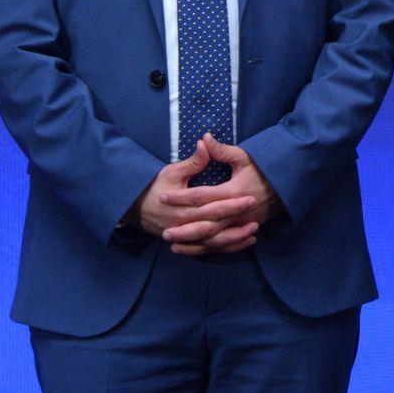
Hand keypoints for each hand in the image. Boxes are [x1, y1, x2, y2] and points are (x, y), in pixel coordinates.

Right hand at [132, 139, 252, 238]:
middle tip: (258, 215)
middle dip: (237, 220)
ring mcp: (186, 236)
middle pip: (215, 225)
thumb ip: (193, 162)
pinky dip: (227, 248)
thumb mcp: (173, 171)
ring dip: (234, 239)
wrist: (135, 207)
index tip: (250, 196)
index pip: (211, 206)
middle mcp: (184, 224)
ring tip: (254, 232)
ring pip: (213, 242)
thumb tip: (205, 142)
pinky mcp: (187, 242)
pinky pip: (209, 250)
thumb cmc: (156, 186)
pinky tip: (243, 242)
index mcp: (182, 207)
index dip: (232, 203)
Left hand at [151, 136, 281, 254]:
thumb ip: (221, 150)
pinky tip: (193, 249)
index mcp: (233, 191)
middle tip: (164, 231)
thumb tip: (203, 139)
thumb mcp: (244, 156)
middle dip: (184, 229)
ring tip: (173, 244)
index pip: (201, 196)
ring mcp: (242, 223)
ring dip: (193, 243)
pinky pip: (225, 245)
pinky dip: (208, 249)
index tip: (163, 196)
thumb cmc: (262, 168)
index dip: (181, 197)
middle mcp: (237, 211)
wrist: (288, 184)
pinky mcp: (245, 230)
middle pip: (206, 224)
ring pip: (214, 239)